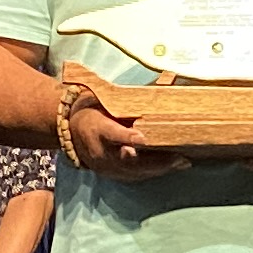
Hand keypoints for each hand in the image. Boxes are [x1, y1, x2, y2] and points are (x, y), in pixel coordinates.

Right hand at [63, 94, 180, 180]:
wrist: (70, 132)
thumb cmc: (92, 110)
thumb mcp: (105, 99)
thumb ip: (135, 94)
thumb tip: (168, 76)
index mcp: (96, 128)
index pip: (112, 134)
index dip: (127, 137)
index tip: (142, 138)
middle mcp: (100, 151)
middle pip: (128, 160)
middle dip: (155, 161)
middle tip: (179, 156)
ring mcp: (105, 166)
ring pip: (134, 172)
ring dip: (160, 169)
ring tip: (182, 162)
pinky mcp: (111, 174)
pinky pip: (134, 176)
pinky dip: (153, 172)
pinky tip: (171, 168)